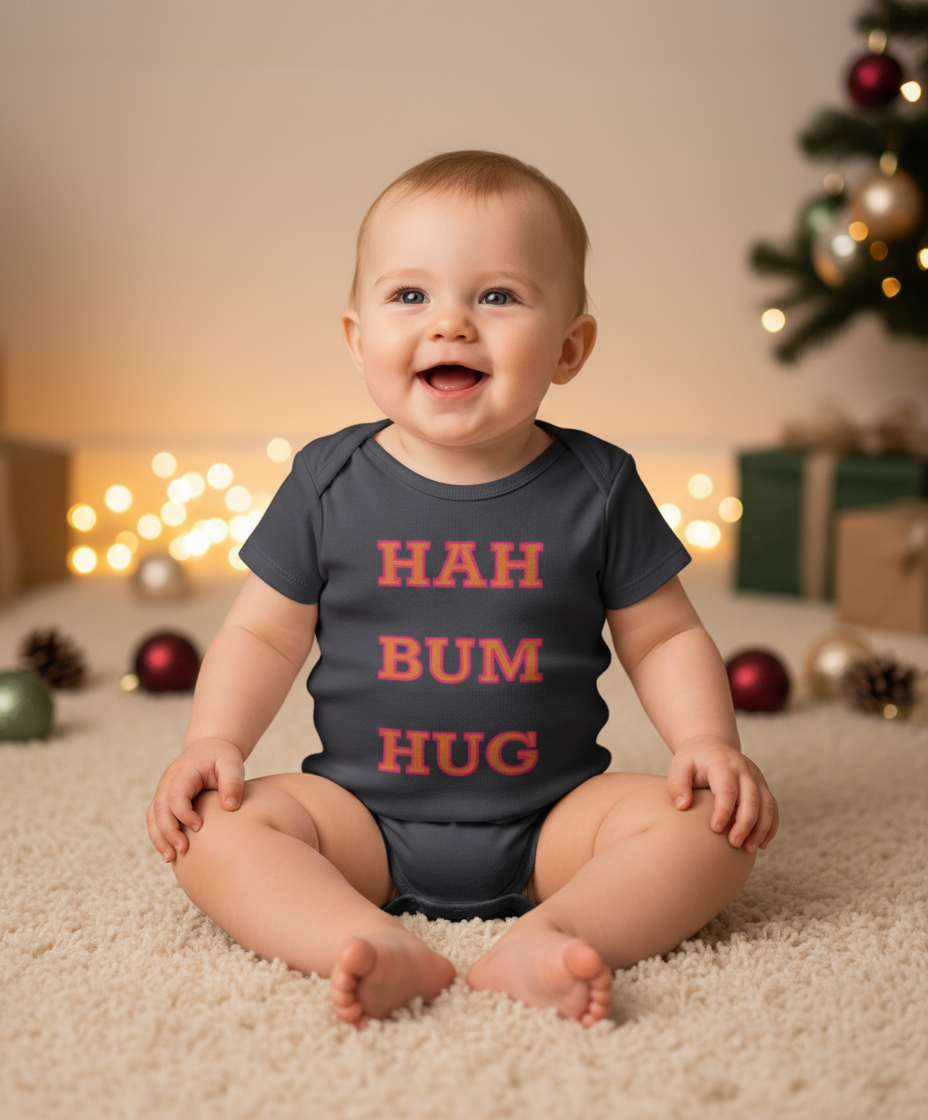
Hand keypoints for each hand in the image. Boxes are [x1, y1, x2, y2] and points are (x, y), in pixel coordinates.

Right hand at [146, 739, 245, 862]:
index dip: (184, 814)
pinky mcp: (164, 801)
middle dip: (169, 832)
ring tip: (171, 858)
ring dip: (160, 838)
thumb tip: (230, 807)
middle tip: (184, 849)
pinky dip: (159, 836)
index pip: (176, 796)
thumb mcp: (232, 763)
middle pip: (159, 810)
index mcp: (183, 772)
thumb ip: (232, 782)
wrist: (209, 750)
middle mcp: (167, 782)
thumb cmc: (221, 758)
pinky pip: (155, 821)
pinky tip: (169, 853)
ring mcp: (163, 791)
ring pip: (153, 817)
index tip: (199, 827)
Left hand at [667, 738, 778, 852]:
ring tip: (749, 849)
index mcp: (722, 763)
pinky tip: (761, 844)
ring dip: (761, 828)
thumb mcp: (679, 766)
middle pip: (751, 799)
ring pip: (766, 804)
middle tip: (733, 844)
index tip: (715, 830)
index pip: (727, 789)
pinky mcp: (762, 786)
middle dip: (745, 824)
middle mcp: (744, 769)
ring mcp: (756, 777)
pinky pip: (772, 807)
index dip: (723, 811)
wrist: (711, 745)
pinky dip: (770, 826)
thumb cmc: (693, 760)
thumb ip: (677, 785)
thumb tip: (683, 806)